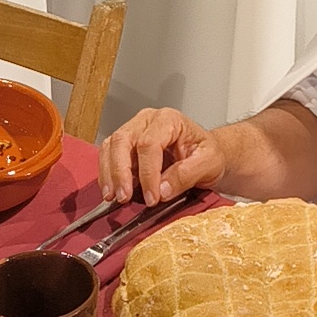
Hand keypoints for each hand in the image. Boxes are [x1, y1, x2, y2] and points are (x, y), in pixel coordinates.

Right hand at [99, 107, 227, 205]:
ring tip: (112, 197)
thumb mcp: (208, 163)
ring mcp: (134, 131)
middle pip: (123, 140)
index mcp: (168, 119)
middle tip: (124, 197)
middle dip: (120, 171)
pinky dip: (107, 174)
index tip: (152, 197)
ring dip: (109, 173)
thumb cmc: (206, 153)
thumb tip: (162, 189)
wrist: (205, 154)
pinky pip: (109, 155)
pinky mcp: (126, 146)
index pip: (149, 143)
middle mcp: (147, 120)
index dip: (148, 173)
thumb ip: (187, 174)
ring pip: (111, 146)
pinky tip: (112, 192)